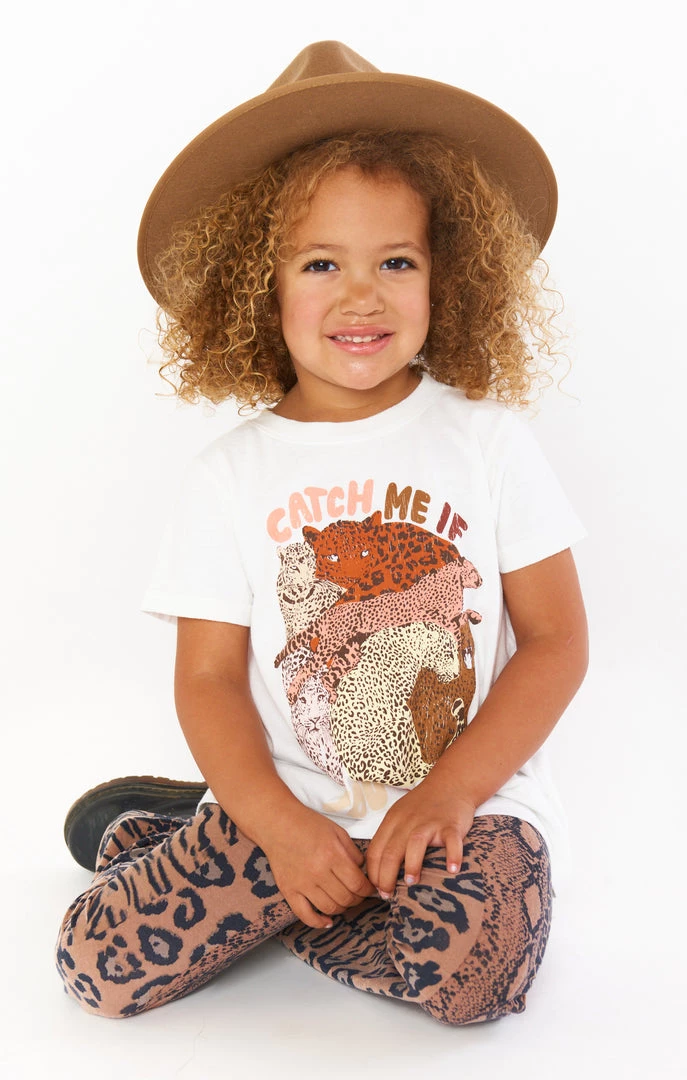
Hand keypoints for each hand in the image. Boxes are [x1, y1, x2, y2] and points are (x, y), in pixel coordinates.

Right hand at [260, 804, 376, 928]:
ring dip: (342, 908)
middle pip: (346, 898)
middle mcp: (318, 872)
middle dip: (357, 899)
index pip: (357, 883)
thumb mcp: (337, 831)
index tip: (370, 889)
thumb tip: (362, 871)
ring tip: (344, 901)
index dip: (368, 889)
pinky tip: (327, 921)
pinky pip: (304, 915)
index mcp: (332, 855)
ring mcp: (302, 883)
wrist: (277, 823)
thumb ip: (353, 852)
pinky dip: (318, 922)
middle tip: (359, 894)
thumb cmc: (307, 824)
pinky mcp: (288, 890)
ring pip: (329, 908)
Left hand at [365, 778, 475, 897]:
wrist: (451, 784)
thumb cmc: (423, 806)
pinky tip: (452, 870)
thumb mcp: (400, 816)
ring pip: (415, 844)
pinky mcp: (451, 825)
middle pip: (391, 851)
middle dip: (386, 877)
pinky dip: (453, 856)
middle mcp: (408, 822)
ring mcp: (430, 823)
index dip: (373, 873)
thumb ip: (390, 838)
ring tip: (411, 882)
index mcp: (393, 821)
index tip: (376, 890)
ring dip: (411, 865)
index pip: (375, 850)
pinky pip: (452, 841)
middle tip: (388, 895)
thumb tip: (379, 872)